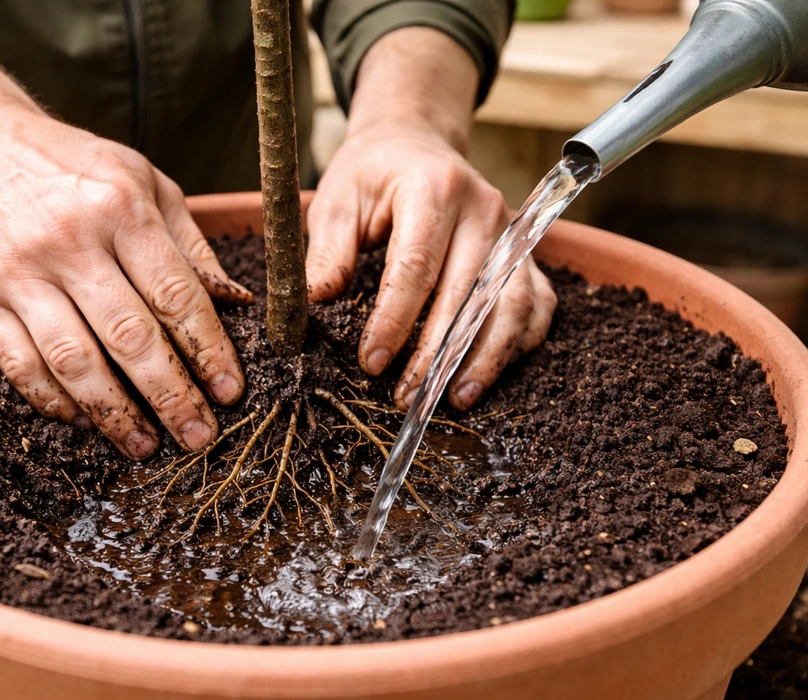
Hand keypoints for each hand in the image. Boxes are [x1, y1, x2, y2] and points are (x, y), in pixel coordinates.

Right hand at [0, 104, 250, 457]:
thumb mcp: (145, 180)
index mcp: (121, 209)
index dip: (208, 350)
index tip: (230, 391)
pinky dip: (53, 401)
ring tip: (146, 445)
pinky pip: (19, 364)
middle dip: (170, 395)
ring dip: (114, 413)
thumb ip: (190, 243)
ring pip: (74, 361)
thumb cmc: (75, 167)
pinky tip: (84, 421)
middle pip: (129, 337)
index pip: (176, 295)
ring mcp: (18, 272)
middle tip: (198, 436)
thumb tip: (235, 303)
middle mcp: (69, 241)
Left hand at [305, 28, 556, 410]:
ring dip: (486, 357)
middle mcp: (484, 209)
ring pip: (513, 304)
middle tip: (407, 396)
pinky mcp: (525, 254)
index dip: (395, 320)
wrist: (415, 145)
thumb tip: (318, 302)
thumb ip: (328, 251)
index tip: (373, 362)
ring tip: (455, 398)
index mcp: (434, 188)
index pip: (417, 266)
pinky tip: (488, 374)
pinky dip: (519, 343)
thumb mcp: (337, 201)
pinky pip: (538, 304)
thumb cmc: (371, 176)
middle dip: (437, 353)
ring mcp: (513, 232)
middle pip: (468, 293)